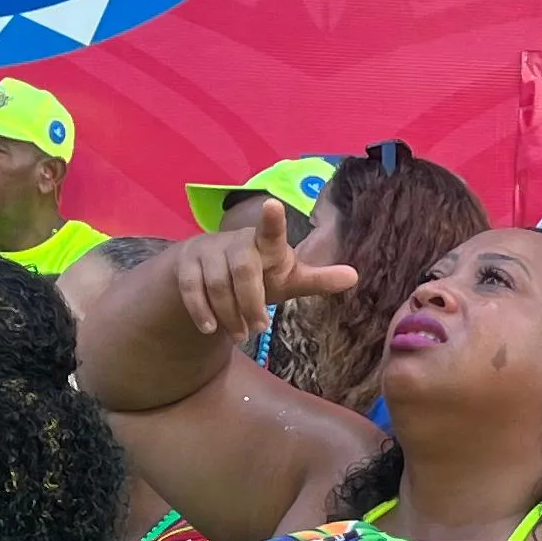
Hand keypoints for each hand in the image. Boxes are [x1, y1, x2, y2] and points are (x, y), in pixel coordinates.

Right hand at [169, 206, 359, 339]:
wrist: (211, 270)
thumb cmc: (259, 274)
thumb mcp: (289, 279)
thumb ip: (317, 280)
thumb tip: (354, 276)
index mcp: (266, 244)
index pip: (271, 232)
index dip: (272, 220)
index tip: (273, 205)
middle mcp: (236, 241)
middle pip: (243, 269)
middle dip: (251, 302)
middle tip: (259, 329)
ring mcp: (208, 250)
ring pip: (217, 283)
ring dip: (229, 313)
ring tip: (241, 335)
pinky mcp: (186, 263)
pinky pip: (191, 288)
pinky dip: (201, 310)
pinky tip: (210, 328)